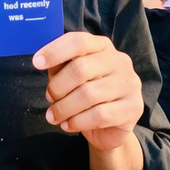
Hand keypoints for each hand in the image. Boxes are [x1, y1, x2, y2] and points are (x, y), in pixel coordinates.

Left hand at [33, 32, 143, 153]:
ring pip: (88, 94)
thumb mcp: (69, 76)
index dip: (55, 51)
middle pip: (80, 68)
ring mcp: (129, 84)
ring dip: (64, 108)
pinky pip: (99, 115)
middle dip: (58, 87)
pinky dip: (77, 122)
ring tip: (53, 116)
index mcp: (102, 46)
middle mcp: (119, 61)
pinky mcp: (133, 107)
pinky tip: (67, 125)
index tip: (36, 63)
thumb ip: (59, 66)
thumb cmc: (85, 95)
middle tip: (49, 99)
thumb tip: (42, 61)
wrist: (109, 128)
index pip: (78, 41)